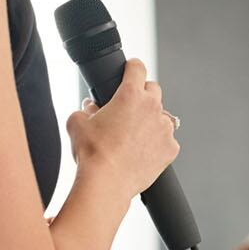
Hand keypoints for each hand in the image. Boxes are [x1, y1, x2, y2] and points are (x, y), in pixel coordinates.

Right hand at [63, 58, 179, 195]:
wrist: (107, 182)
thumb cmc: (92, 153)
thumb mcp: (77, 123)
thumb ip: (85, 109)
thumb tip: (89, 107)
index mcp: (130, 95)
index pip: (137, 67)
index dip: (132, 67)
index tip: (131, 69)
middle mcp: (152, 108)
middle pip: (153, 89)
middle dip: (142, 94)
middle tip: (130, 108)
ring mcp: (164, 128)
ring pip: (162, 116)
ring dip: (151, 120)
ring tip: (134, 135)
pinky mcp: (171, 148)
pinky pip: (167, 140)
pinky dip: (157, 143)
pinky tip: (143, 152)